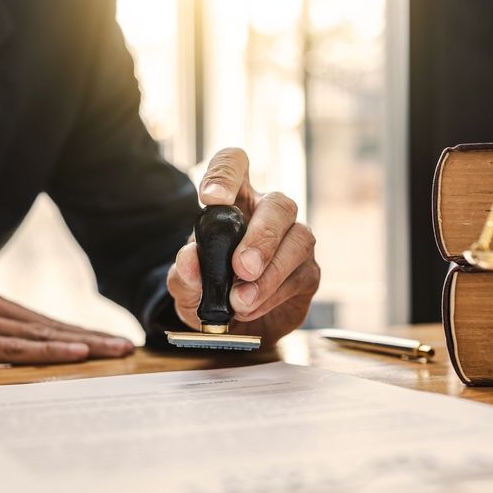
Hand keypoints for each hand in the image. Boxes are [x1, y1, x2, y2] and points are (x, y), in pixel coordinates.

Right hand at [0, 281, 133, 368]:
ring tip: (114, 351)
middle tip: (127, 347)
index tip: (107, 340)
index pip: (39, 319)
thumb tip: (6, 352)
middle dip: (91, 335)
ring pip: (37, 332)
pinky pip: (11, 346)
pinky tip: (73, 352)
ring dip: (80, 342)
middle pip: (47, 322)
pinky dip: (45, 348)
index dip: (75, 329)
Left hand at [167, 148, 319, 345]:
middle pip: (279, 203)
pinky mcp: (308, 272)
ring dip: (271, 272)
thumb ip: (184, 273)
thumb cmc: (208, 293)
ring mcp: (293, 241)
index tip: (212, 200)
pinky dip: (273, 294)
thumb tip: (189, 261)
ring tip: (241, 299)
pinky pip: (301, 275)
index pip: (234, 163)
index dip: (226, 173)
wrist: (231, 330)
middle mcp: (268, 214)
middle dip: (262, 236)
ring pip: (299, 238)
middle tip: (242, 268)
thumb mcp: (185, 286)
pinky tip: (251, 307)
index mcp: (233, 202)